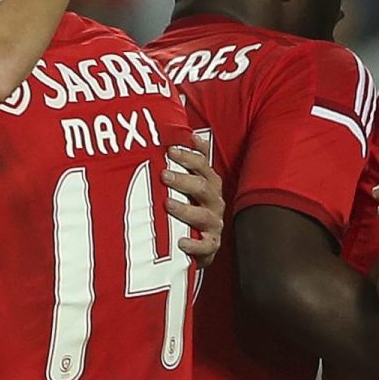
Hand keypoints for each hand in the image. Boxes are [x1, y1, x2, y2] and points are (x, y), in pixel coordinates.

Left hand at [162, 146, 221, 266]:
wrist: (204, 242)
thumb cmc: (194, 206)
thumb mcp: (191, 183)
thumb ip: (186, 162)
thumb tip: (180, 134)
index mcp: (210, 183)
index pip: (202, 165)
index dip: (188, 156)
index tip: (170, 149)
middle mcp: (214, 201)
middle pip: (202, 186)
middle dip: (183, 179)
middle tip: (164, 174)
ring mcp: (214, 223)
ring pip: (203, 215)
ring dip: (185, 209)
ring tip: (168, 204)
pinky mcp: (210, 245)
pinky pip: (204, 246)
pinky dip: (194, 244)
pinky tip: (181, 242)